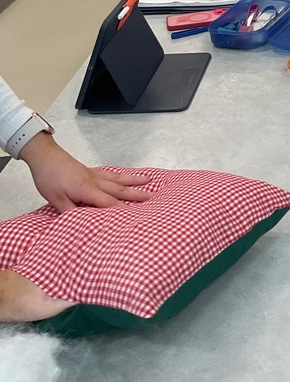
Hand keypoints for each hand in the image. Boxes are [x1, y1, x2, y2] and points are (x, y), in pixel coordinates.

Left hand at [20, 133, 151, 212]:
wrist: (44, 156)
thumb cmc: (49, 178)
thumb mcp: (56, 200)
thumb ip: (70, 212)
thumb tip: (82, 224)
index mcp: (87, 189)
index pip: (108, 202)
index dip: (122, 210)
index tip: (136, 216)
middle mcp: (95, 181)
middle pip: (119, 188)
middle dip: (136, 193)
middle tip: (152, 196)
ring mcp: (93, 174)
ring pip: (117, 178)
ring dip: (133, 180)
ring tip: (148, 179)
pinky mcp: (89, 170)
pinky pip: (110, 173)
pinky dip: (120, 174)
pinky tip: (124, 175)